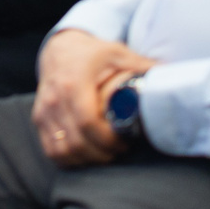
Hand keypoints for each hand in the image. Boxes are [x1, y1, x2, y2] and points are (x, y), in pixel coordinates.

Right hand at [32, 30, 156, 167]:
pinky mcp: (39, 119)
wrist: (60, 49)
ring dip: (85, 160)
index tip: (124, 143)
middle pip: (76, 142)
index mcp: (74, 83)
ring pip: (62, 150)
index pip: (88, 122)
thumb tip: (170, 79)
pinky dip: (68, 159)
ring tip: (104, 154)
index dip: (107, 140)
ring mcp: (44, 110)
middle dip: (101, 154)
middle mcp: (55, 98)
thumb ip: (142, 66)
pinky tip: (85, 155)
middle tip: (118, 152)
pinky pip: (51, 150)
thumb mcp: (118, 53)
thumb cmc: (93, 53)